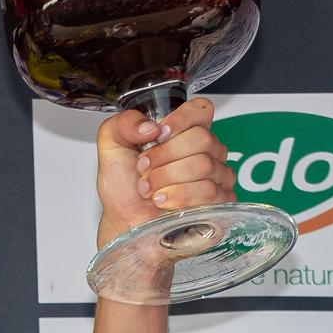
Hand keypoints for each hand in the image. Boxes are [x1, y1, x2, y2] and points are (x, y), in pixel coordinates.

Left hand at [93, 97, 235, 250]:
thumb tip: (150, 126)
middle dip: (163, 156)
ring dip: (166, 179)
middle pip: (201, 138)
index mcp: (184, 132)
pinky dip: (178, 197)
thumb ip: (123, 124)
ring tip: (150, 189)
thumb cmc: (123, 188)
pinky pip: (209, 191)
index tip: (157, 135)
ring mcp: (216, 176)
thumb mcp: (112, 146)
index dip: (180, 120)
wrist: (124, 222)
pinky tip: (164, 202)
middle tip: (144, 170)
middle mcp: (205, 151)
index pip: (201, 110)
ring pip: (203, 165)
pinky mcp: (220, 202)